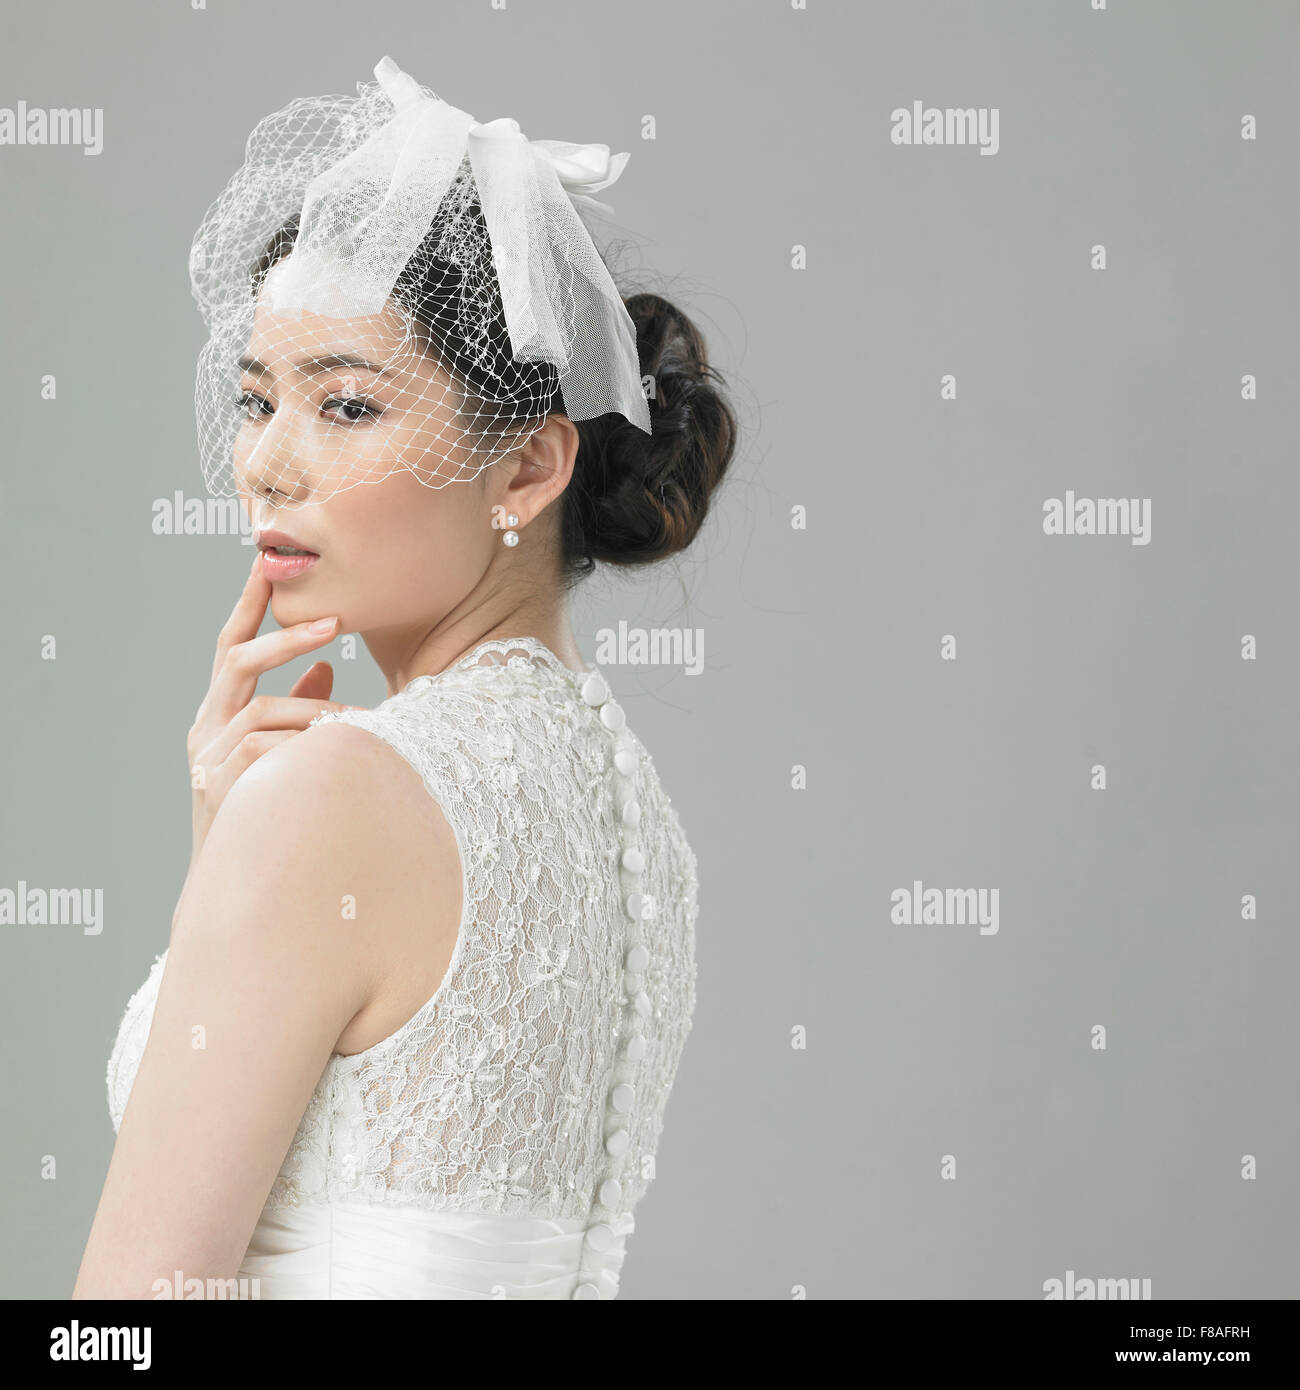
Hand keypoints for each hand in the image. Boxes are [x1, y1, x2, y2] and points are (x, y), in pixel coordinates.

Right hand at [185, 552, 356, 869]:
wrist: (235, 885)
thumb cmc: (267, 810)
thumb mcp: (281, 751)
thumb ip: (299, 708)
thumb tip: (331, 667)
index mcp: (219, 713)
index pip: (229, 646)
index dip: (247, 604)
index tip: (264, 561)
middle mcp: (205, 728)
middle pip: (235, 661)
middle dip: (285, 636)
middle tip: (336, 620)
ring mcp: (206, 757)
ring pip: (262, 711)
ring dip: (318, 710)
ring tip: (367, 722)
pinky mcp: (218, 787)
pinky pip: (266, 751)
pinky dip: (305, 746)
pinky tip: (342, 752)